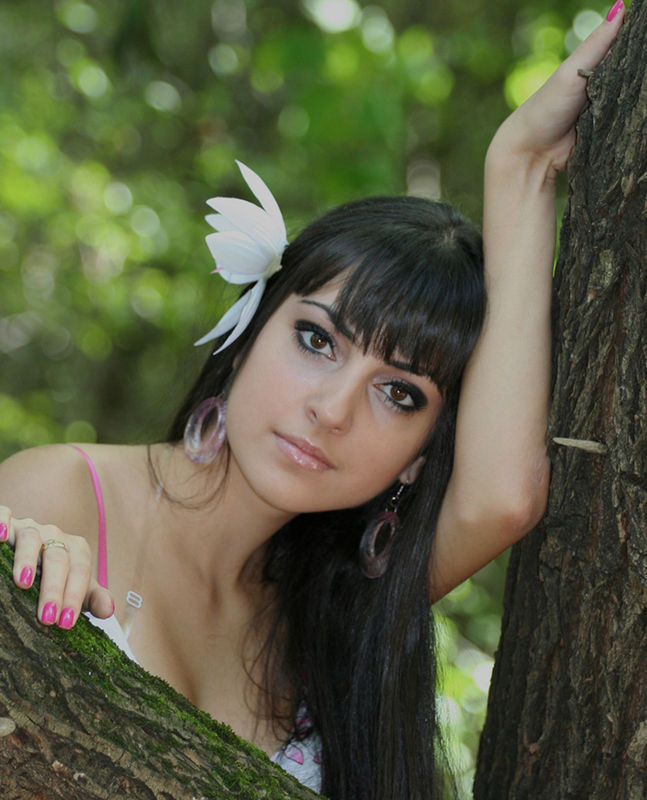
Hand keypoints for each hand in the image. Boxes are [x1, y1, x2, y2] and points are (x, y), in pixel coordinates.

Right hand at [0, 505, 113, 628]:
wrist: (30, 558)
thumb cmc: (54, 577)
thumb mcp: (75, 588)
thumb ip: (92, 598)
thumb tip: (109, 610)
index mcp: (75, 549)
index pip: (80, 570)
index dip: (74, 596)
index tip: (65, 623)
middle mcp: (54, 536)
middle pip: (58, 557)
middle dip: (53, 588)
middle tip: (47, 617)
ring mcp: (30, 528)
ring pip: (31, 538)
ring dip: (27, 560)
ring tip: (23, 583)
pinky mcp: (10, 524)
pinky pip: (5, 515)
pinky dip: (2, 522)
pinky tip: (0, 537)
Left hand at [489, 3, 625, 177]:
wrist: (531, 152)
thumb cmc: (546, 108)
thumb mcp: (572, 72)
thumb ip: (596, 44)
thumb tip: (621, 5)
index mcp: (594, 68)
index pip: (626, 50)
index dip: (638, 45)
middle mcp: (603, 88)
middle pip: (632, 77)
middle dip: (641, 75)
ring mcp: (606, 112)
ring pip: (632, 102)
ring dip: (638, 100)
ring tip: (645, 95)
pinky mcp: (607, 135)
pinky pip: (626, 126)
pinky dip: (633, 122)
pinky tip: (641, 116)